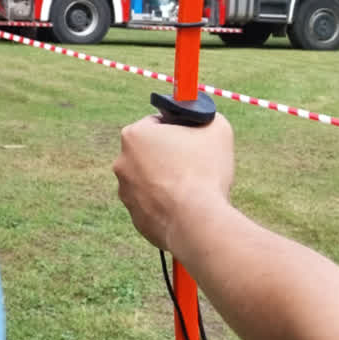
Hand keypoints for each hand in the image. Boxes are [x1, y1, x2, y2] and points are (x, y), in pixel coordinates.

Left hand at [112, 112, 234, 251]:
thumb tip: (205, 119)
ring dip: (168, 181)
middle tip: (195, 164)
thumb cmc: (204, 171)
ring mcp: (126, 192)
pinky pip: (155, 206)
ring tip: (193, 188)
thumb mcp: (217, 129)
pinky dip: (169, 205)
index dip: (178, 129)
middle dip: (171, 156)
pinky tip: (187, 208)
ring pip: (151, 180)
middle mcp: (121, 163)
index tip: (193, 140)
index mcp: (133, 135)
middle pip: (150, 153)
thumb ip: (207, 117)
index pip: (157, 123)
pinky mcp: (136, 218)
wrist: (196, 221)